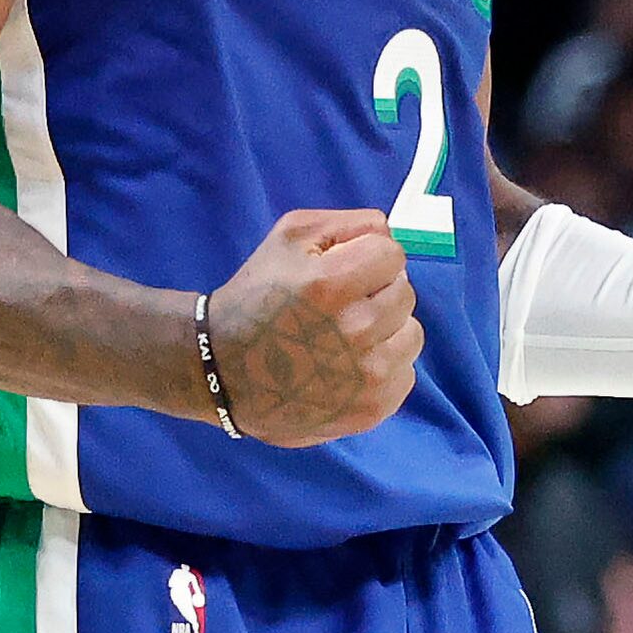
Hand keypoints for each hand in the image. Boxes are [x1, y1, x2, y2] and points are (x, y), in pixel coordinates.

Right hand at [204, 209, 419, 446]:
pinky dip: (383, 366)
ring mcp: (365, 377)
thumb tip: (392, 234)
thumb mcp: (291, 237)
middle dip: (376, 292)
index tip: (345, 271)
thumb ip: (349, 223)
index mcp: (329, 285)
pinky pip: (405, 372)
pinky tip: (348, 366)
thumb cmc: (258, 296)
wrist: (221, 370)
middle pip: (404, 293)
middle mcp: (353, 331)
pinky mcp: (370, 409)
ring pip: (411, 334)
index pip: (393, 255)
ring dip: (385, 330)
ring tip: (345, 336)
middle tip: (339, 306)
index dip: (369, 257)